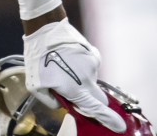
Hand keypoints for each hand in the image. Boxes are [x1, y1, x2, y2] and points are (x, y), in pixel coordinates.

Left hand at [22, 18, 126, 132]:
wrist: (45, 30)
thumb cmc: (37, 58)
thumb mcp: (36, 86)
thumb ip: (51, 101)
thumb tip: (62, 102)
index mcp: (75, 89)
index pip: (96, 109)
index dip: (109, 120)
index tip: (120, 127)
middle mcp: (87, 79)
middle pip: (99, 99)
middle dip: (93, 102)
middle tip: (75, 93)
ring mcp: (92, 65)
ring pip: (92, 81)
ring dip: (82, 80)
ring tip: (65, 69)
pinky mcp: (93, 54)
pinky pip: (91, 67)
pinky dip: (83, 68)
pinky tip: (71, 61)